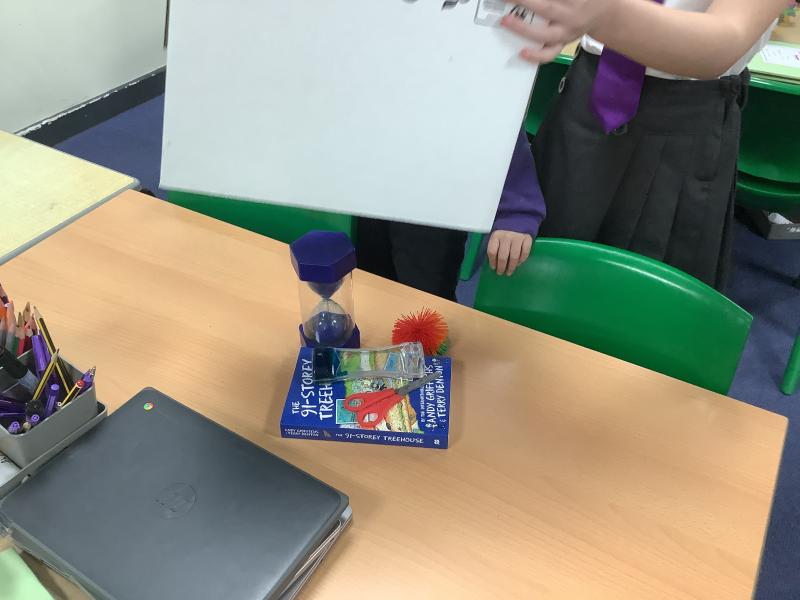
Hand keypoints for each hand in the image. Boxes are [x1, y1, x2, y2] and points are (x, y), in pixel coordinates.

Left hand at [487, 231, 532, 275]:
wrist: (518, 219)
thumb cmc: (505, 232)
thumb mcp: (496, 236)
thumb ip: (495, 247)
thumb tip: (494, 263)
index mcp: (496, 236)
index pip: (492, 251)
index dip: (492, 261)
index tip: (493, 267)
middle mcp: (506, 236)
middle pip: (503, 256)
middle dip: (501, 267)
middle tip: (501, 273)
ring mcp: (517, 237)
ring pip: (514, 256)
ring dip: (511, 267)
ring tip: (509, 272)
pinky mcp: (527, 239)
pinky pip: (524, 253)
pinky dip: (522, 260)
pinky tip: (518, 264)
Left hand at [501, 0, 615, 63]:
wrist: (604, 13)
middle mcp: (571, 14)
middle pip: (547, 8)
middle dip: (525, 2)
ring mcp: (567, 32)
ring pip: (545, 34)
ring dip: (524, 29)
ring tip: (505, 21)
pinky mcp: (562, 44)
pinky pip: (550, 54)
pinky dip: (536, 56)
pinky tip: (521, 53)